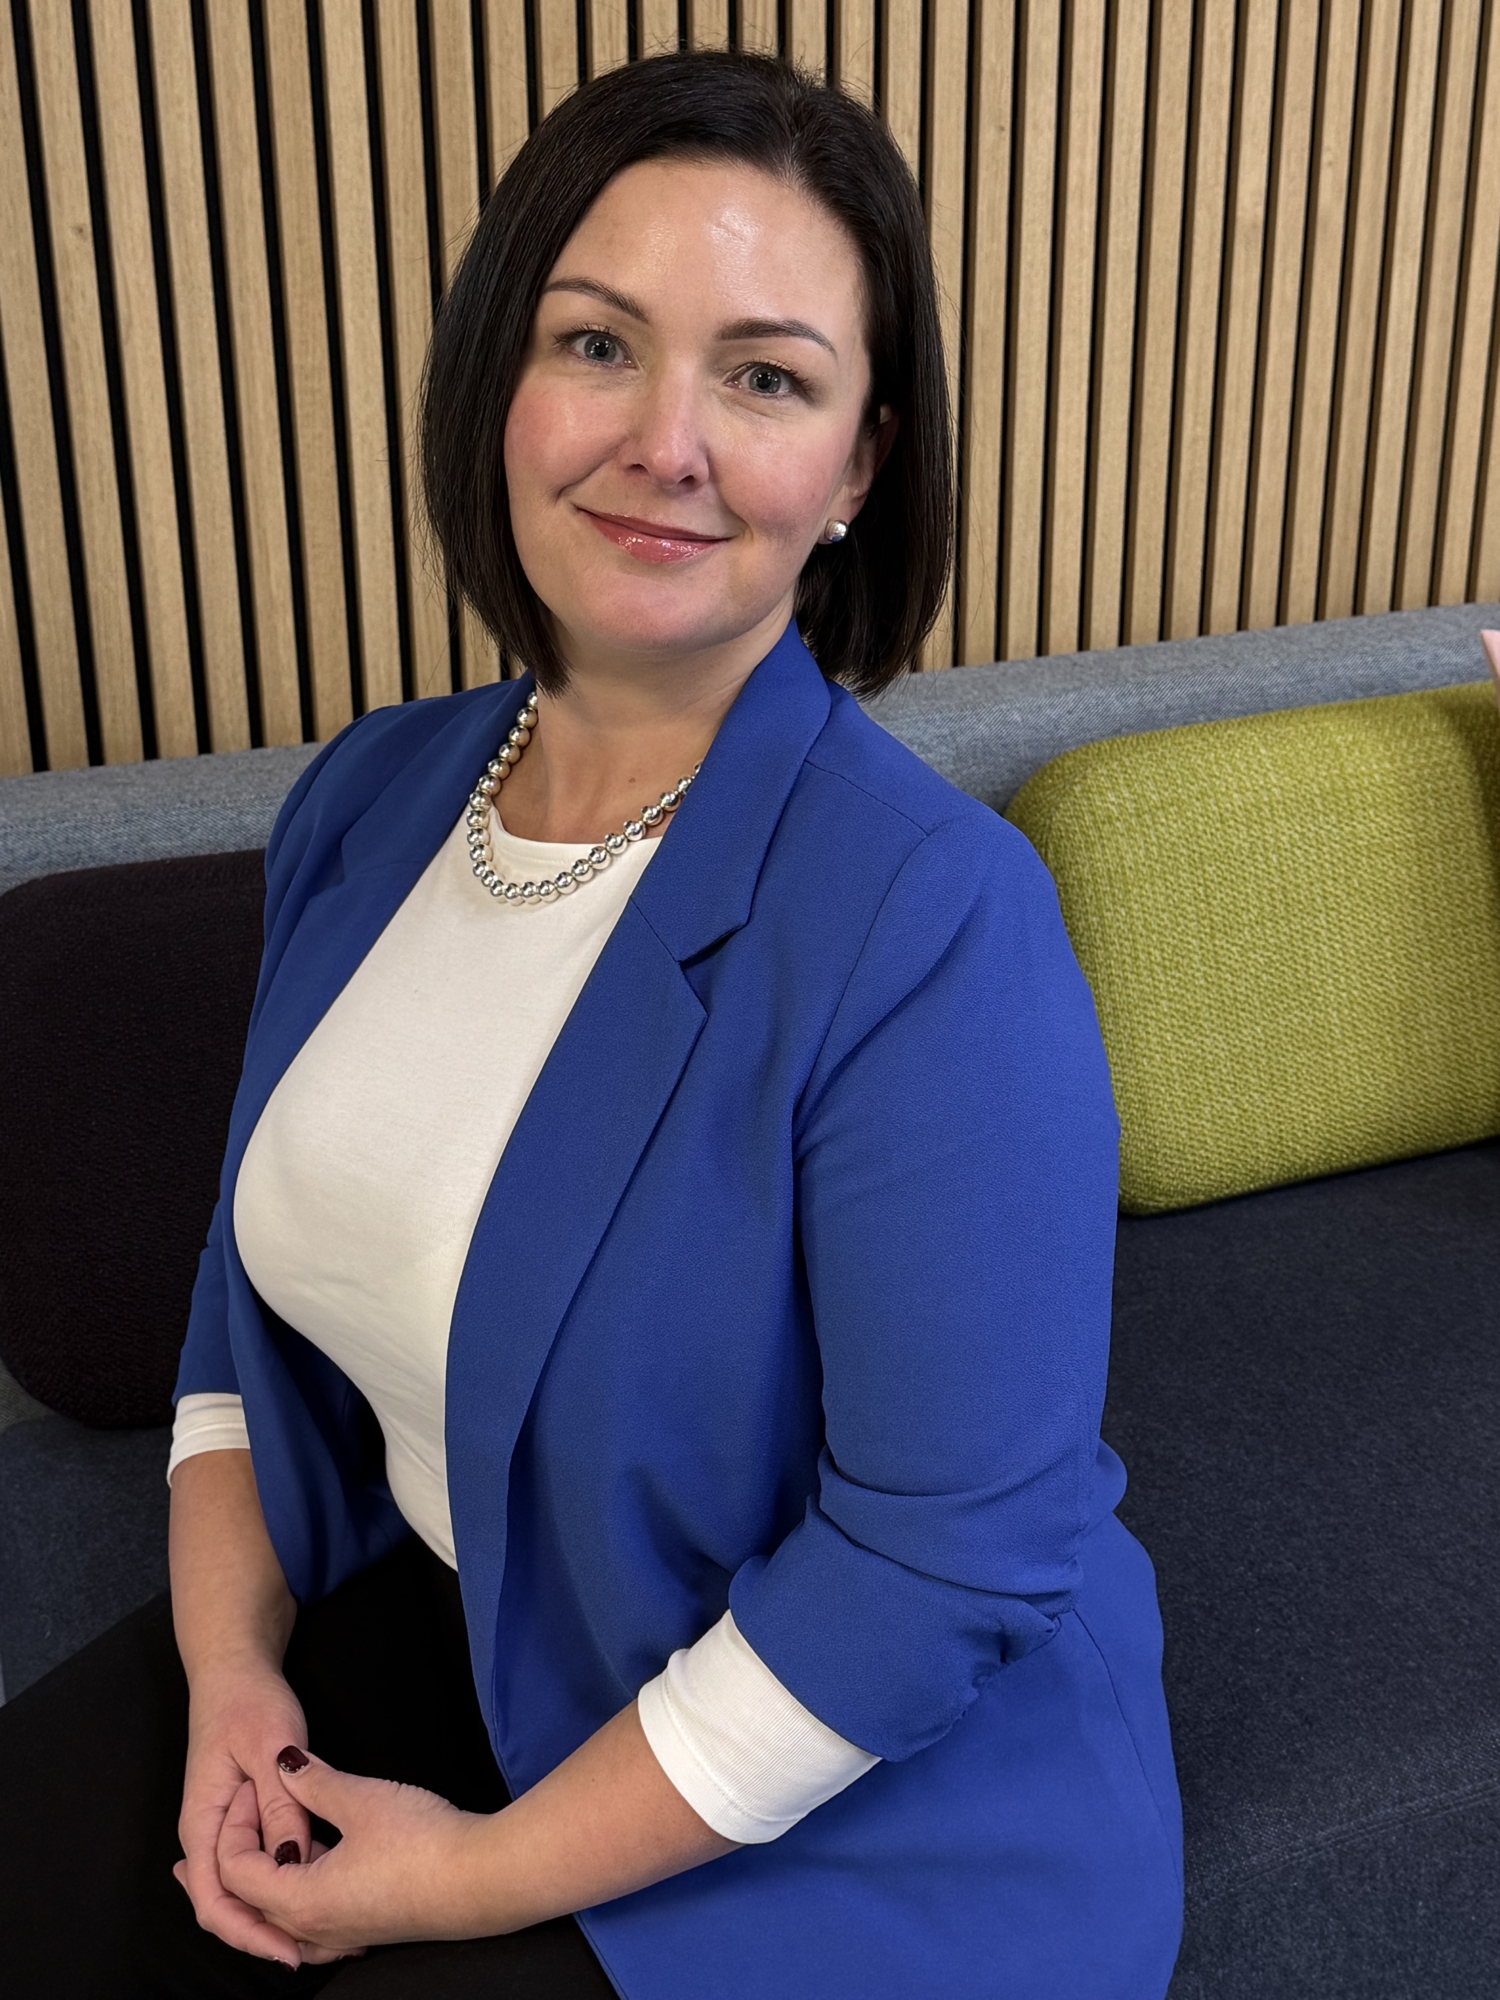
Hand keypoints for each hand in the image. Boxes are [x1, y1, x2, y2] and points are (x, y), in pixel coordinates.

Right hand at [173, 1665, 350, 1968]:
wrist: (235, 1669)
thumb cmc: (247, 1702)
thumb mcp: (270, 1748)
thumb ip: (280, 1804)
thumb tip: (293, 1860)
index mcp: (202, 1822)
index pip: (214, 1899)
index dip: (252, 1932)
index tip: (292, 1954)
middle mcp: (207, 1834)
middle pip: (228, 1903)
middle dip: (269, 1931)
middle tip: (324, 1950)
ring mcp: (224, 1826)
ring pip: (246, 1886)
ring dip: (280, 1908)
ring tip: (331, 1928)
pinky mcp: (245, 1816)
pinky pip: (261, 1860)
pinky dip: (287, 1877)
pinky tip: (322, 1880)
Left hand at [217, 1749, 494, 1951]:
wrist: (480, 1879)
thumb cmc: (421, 1842)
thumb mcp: (361, 1798)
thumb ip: (314, 1780)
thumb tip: (283, 1762)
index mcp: (300, 1901)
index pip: (235, 1872)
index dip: (235, 1825)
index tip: (256, 1787)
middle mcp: (312, 1929)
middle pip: (250, 1901)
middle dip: (239, 1857)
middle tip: (238, 1821)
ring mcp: (340, 1936)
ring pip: (280, 1918)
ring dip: (266, 1883)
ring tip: (272, 1846)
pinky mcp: (364, 1931)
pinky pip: (309, 1926)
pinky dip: (296, 1902)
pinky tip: (316, 1875)